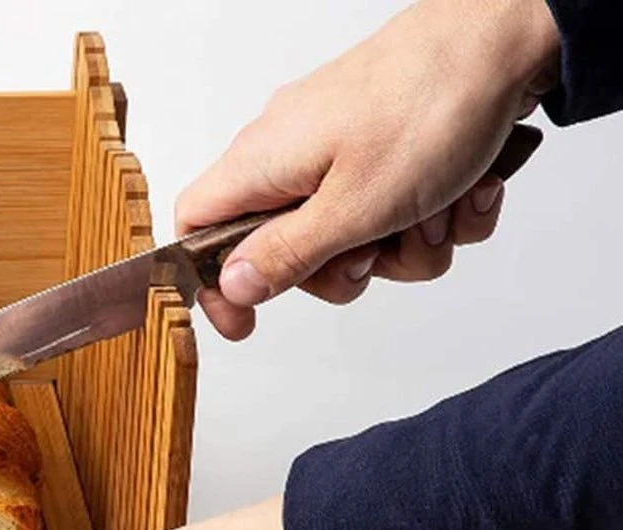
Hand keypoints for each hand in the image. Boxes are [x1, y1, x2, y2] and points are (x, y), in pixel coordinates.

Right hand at [175, 0, 560, 338]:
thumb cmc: (429, 105)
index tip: (244, 320)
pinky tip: (464, 191)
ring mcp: (340, 149)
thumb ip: (286, 255)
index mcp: (262, 162)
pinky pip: (396, 212)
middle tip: (375, 254)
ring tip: (437, 210)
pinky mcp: (386, 147)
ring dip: (404, 245)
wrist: (508, 37)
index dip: (210, 283)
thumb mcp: (352, 207)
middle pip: (283, 250)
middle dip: (342, 270)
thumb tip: (233, 285)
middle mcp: (291, 153)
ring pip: (352, 238)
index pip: (195, 229)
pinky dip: (435, 215)